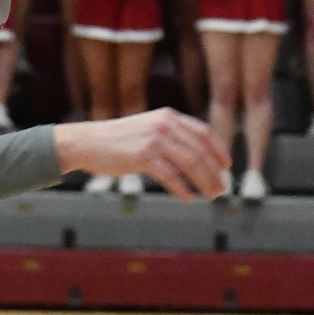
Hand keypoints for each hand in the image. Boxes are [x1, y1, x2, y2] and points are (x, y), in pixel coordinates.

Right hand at [52, 109, 230, 200]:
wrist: (86, 141)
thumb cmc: (119, 140)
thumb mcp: (149, 128)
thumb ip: (172, 135)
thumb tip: (198, 156)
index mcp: (169, 116)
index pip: (204, 133)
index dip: (219, 150)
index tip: (227, 167)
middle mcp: (164, 125)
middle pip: (200, 151)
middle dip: (214, 172)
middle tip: (222, 189)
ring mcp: (154, 140)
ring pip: (190, 164)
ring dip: (204, 182)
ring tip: (212, 195)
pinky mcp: (142, 157)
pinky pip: (170, 176)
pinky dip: (182, 189)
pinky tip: (188, 198)